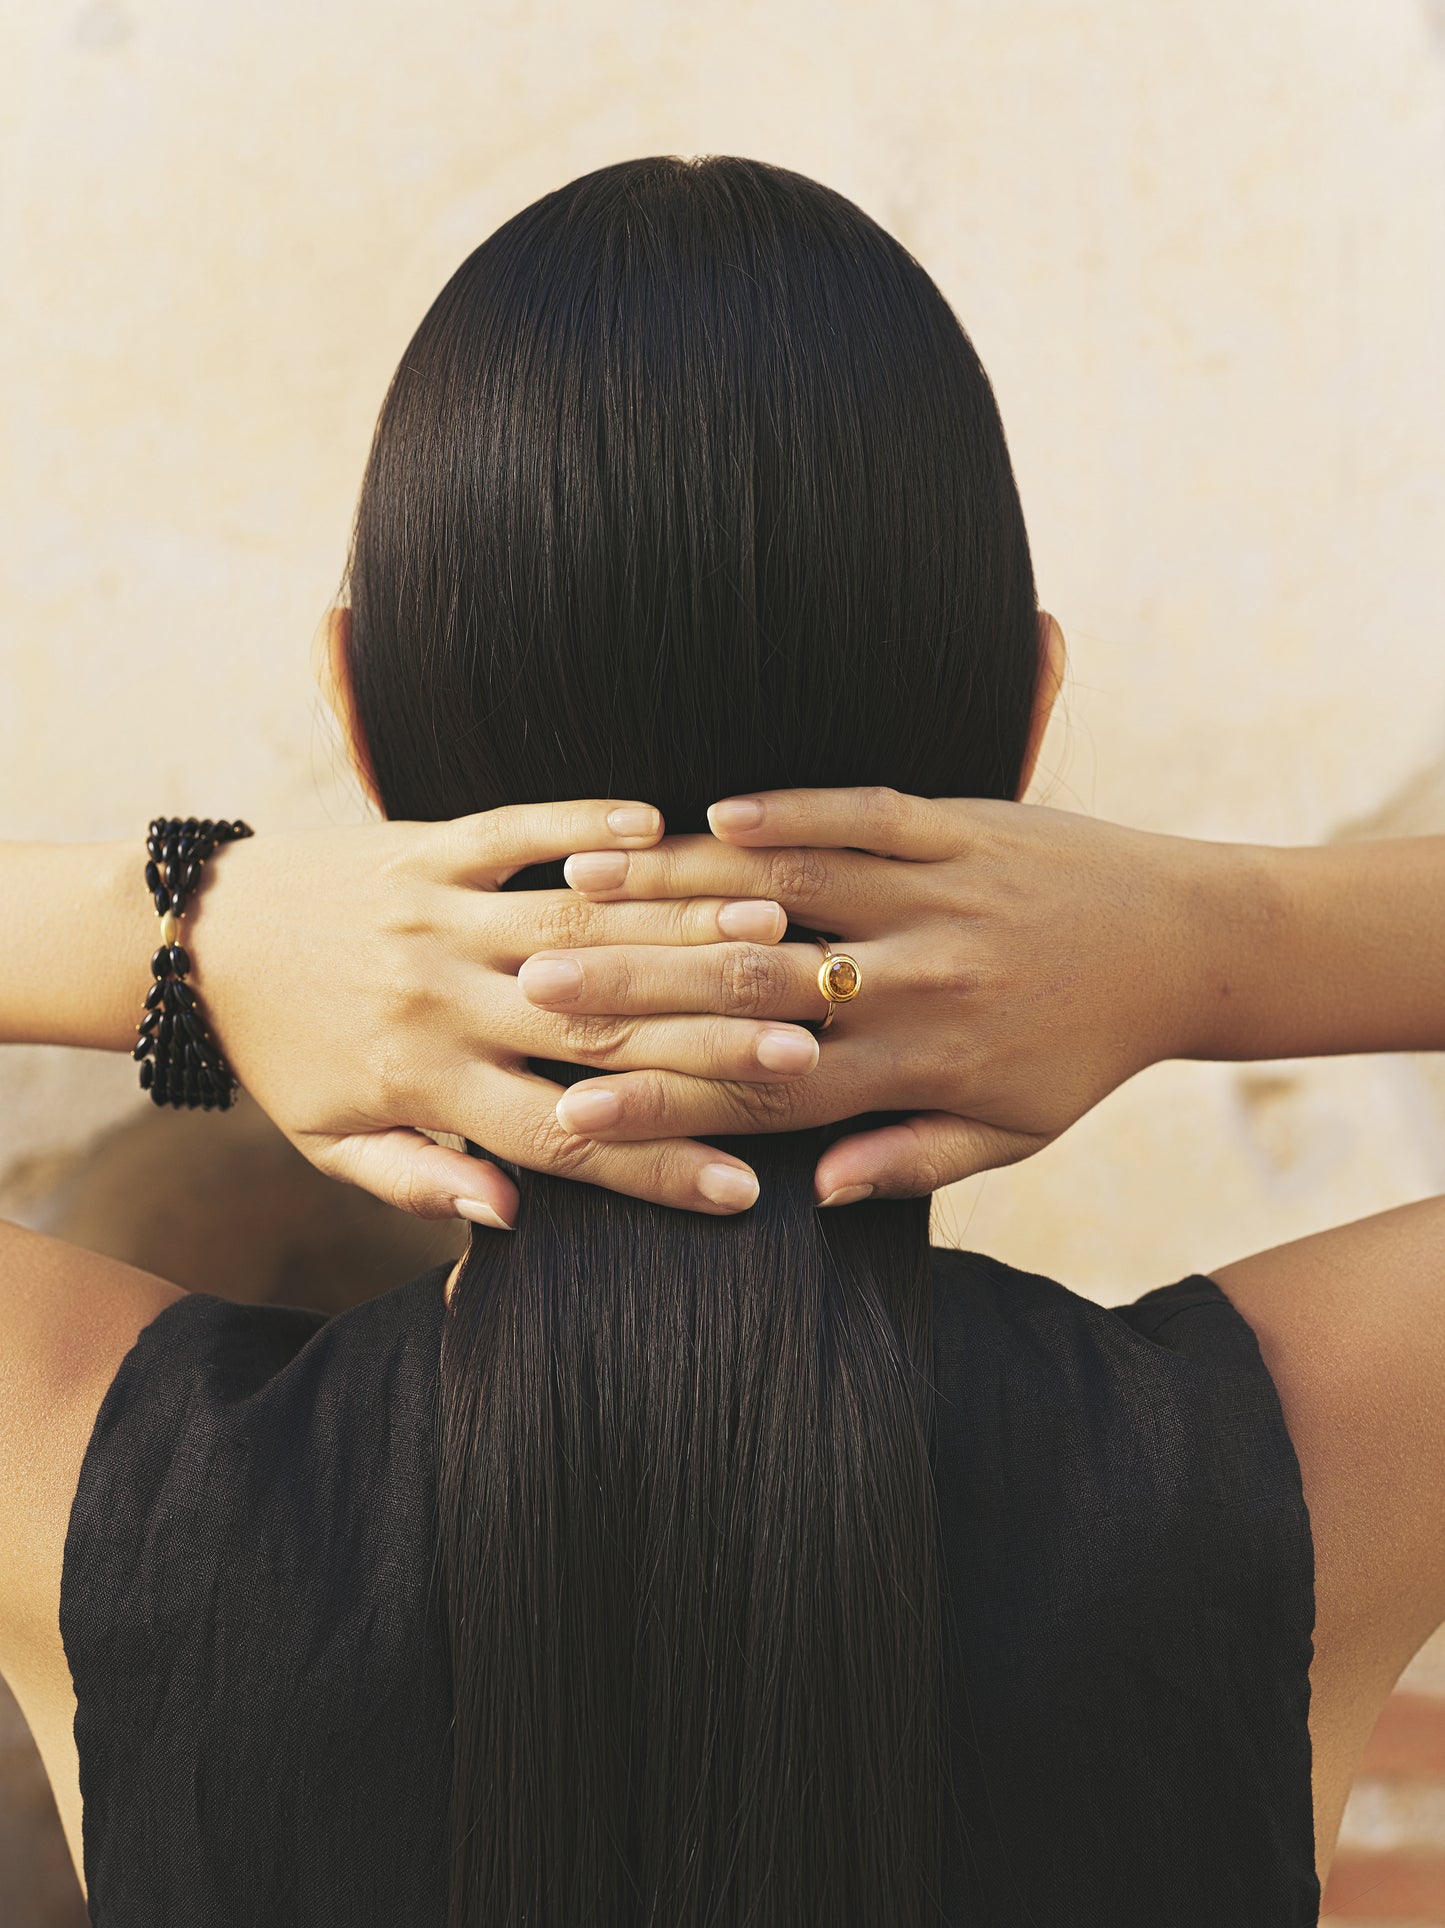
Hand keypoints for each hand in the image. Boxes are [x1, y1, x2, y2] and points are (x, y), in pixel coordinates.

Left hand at [191, 802, 818, 1223]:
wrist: (200, 939)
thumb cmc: (282, 1054)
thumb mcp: (332, 1143)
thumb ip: (418, 1181)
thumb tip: (509, 1218)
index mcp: (423, 1086)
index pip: (561, 1140)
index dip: (656, 1168)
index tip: (745, 1193)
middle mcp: (441, 1002)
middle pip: (594, 1032)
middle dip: (705, 1046)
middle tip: (802, 1055)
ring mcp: (436, 918)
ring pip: (578, 928)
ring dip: (679, 931)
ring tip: (776, 939)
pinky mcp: (425, 847)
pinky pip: (517, 830)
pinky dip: (586, 823)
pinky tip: (664, 825)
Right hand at [521, 787, 1205, 1203]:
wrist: (1186, 946)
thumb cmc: (1085, 1051)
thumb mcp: (1011, 1134)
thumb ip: (910, 1162)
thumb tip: (809, 1193)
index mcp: (918, 1067)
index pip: (765, 1093)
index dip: (664, 1105)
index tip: (571, 1110)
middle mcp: (917, 983)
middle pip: (752, 987)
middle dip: (636, 988)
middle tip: (534, 986)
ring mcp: (937, 897)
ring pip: (790, 890)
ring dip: (681, 888)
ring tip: (582, 886)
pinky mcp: (960, 827)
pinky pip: (861, 813)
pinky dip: (787, 811)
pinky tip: (707, 811)